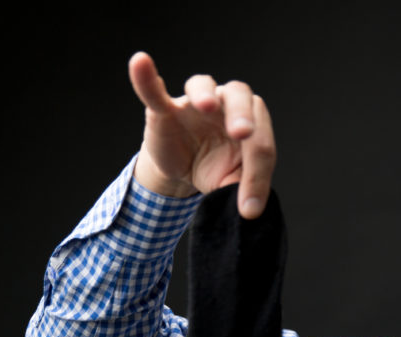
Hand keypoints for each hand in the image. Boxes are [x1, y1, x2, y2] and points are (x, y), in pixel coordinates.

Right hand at [127, 51, 275, 217]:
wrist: (183, 170)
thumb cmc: (214, 168)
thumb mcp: (232, 182)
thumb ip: (244, 188)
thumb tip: (249, 209)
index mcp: (252, 122)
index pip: (260, 142)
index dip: (257, 174)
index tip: (249, 206)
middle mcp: (227, 105)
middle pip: (240, 97)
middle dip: (243, 115)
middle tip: (242, 134)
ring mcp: (195, 104)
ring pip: (203, 84)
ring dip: (206, 94)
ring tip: (206, 106)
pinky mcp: (164, 110)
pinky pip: (154, 90)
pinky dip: (146, 77)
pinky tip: (140, 62)